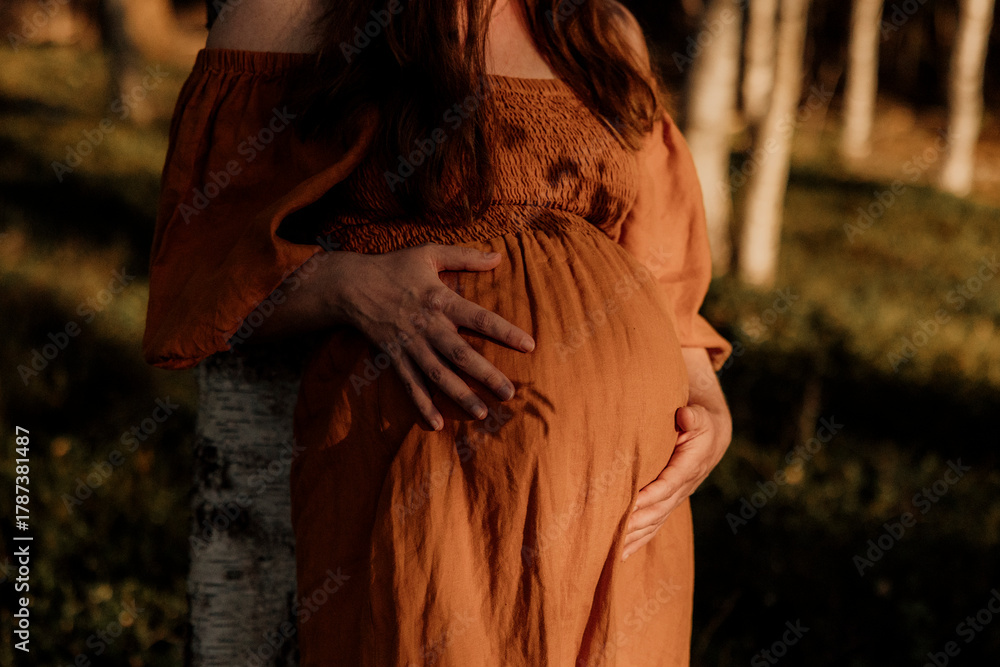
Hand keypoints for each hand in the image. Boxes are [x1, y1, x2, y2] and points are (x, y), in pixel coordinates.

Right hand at [328, 243, 534, 429]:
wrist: (350, 285)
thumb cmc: (394, 266)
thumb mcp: (429, 252)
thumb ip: (465, 256)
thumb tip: (498, 255)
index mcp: (440, 299)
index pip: (479, 317)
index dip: (504, 331)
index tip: (529, 345)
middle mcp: (427, 325)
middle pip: (461, 354)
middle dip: (486, 375)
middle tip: (510, 393)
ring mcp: (410, 344)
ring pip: (438, 375)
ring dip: (460, 395)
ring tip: (482, 413)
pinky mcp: (394, 357)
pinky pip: (410, 384)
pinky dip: (421, 404)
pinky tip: (436, 423)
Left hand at [620, 348, 731, 560]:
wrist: (712, 436)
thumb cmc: (699, 420)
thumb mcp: (700, 414)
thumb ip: (693, 416)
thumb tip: (685, 415)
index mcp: (690, 466)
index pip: (667, 484)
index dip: (648, 496)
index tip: (628, 505)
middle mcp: (683, 487)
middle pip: (657, 510)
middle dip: (634, 523)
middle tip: (609, 533)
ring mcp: (676, 499)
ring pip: (653, 522)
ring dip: (632, 537)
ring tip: (609, 551)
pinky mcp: (668, 504)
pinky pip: (652, 526)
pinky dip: (636, 540)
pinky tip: (618, 555)